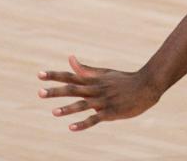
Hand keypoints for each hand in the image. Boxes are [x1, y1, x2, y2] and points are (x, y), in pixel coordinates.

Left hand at [38, 55, 162, 130]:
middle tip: (40, 92)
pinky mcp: (111, 112)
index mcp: (93, 80)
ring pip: (83, 104)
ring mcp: (104, 101)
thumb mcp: (104, 73)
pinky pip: (95, 118)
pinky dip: (83, 123)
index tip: (39, 75)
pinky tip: (71, 128)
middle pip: (73, 89)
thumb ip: (86, 69)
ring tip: (53, 112)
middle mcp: (96, 89)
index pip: (70, 76)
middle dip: (56, 91)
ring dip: (68, 108)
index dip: (55, 75)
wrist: (147, 86)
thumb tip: (70, 58)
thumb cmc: (124, 80)